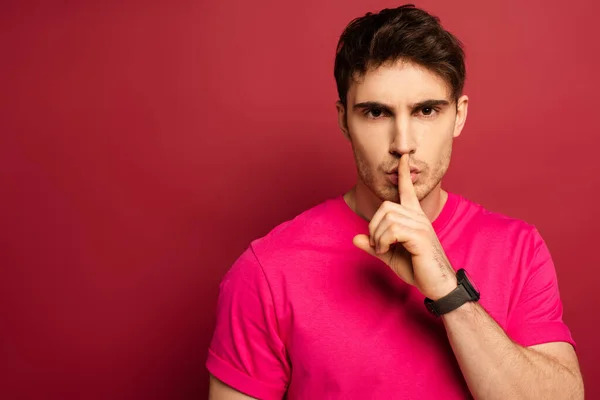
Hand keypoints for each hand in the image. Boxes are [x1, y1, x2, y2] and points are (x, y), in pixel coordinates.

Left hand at [352, 154, 456, 299]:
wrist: (438, 286)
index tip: (403, 157)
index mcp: (414, 218)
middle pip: (386, 206)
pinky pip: (392, 230)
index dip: (404, 174)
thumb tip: (355, 238)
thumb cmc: (418, 269)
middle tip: (376, 244)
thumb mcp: (390, 256)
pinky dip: (382, 241)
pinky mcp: (420, 237)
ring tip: (382, 249)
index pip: (408, 190)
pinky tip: (386, 251)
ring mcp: (421, 226)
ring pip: (387, 218)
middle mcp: (419, 218)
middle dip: (373, 225)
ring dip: (377, 236)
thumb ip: (374, 246)